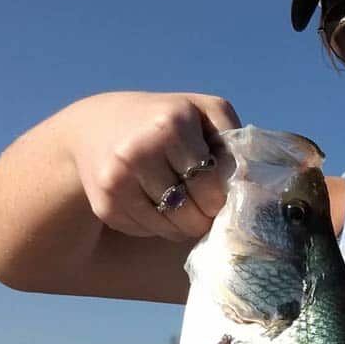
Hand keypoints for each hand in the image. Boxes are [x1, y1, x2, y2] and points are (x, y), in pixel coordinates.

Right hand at [65, 91, 240, 240]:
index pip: (212, 185)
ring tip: (186, 204)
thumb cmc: (166, 119)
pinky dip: (161, 226)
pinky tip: (158, 203)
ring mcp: (117, 181)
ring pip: (173, 228)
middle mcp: (138, 152)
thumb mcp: (204, 111)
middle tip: (206, 203)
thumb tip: (249, 183)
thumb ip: (232, 140)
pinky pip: (150, 231)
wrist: (95, 125)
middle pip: (193, 212)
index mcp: (170, 125)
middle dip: (206, 214)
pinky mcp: (105, 205)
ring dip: (187, 224)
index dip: (223, 195)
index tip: (222, 191)